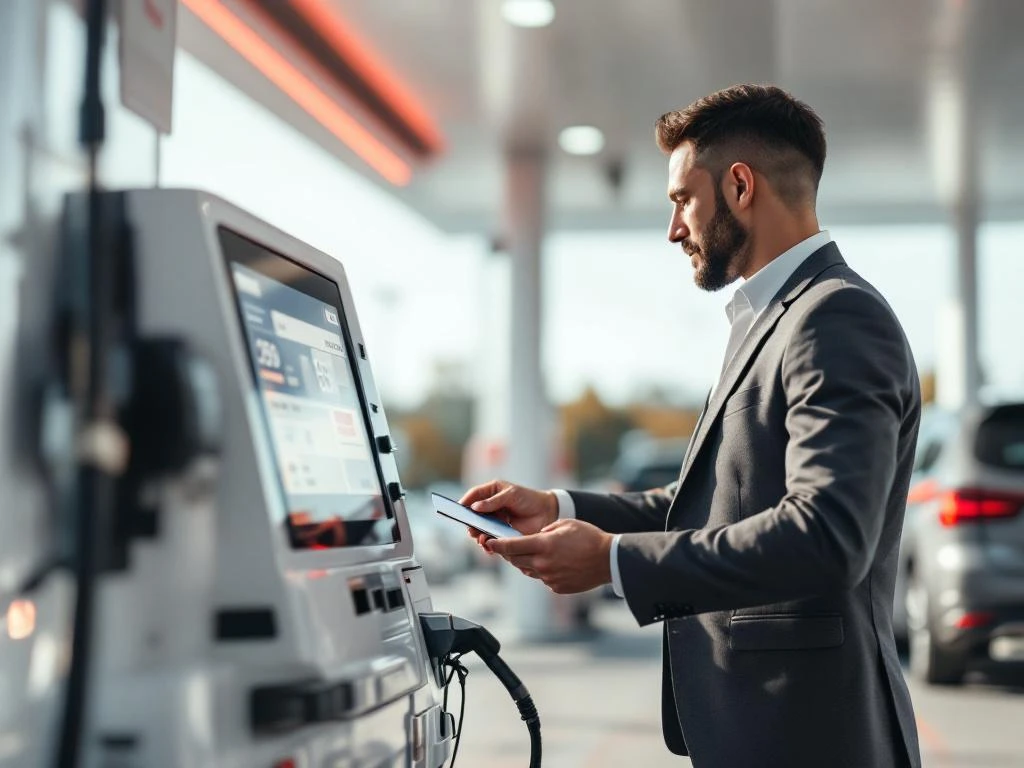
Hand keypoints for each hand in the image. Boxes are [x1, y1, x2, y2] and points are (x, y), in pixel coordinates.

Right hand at [459, 479, 557, 549]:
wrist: (546, 513)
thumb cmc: (529, 499)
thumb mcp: (512, 495)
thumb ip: (493, 501)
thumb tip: (475, 507)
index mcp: (491, 492)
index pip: (473, 495)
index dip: (465, 501)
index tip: (458, 509)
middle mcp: (490, 506)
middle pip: (473, 514)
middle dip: (471, 522)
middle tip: (472, 529)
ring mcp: (494, 520)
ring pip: (479, 528)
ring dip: (478, 534)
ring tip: (481, 538)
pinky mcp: (500, 533)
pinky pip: (489, 539)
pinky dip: (486, 543)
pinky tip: (488, 545)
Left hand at [488, 519, 612, 593]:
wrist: (608, 560)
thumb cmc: (589, 538)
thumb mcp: (565, 524)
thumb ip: (545, 530)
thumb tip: (535, 537)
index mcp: (543, 545)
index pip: (511, 546)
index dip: (497, 544)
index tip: (488, 542)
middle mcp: (543, 563)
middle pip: (516, 560)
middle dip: (509, 553)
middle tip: (507, 546)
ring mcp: (549, 577)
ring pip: (527, 570)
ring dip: (526, 562)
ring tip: (533, 553)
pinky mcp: (556, 587)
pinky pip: (542, 579)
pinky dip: (542, 571)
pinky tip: (553, 563)